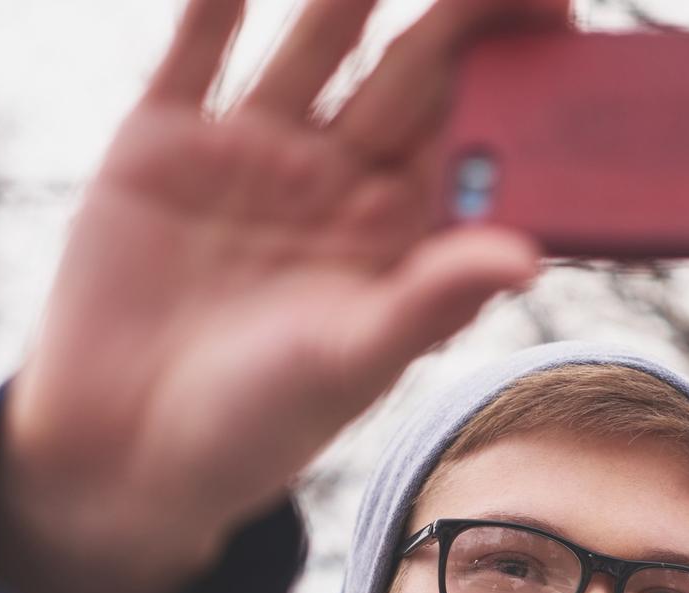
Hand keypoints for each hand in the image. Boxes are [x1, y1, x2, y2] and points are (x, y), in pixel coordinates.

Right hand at [0, 0, 556, 592]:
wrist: (125, 451)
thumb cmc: (261, 426)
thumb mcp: (353, 363)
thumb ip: (432, 301)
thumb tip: (529, 257)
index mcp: (400, 231)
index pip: (474, 131)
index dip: (517, 71)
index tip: (563, 11)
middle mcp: (337, 178)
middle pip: (409, 69)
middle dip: (458, 8)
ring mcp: (252, 152)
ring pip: (314, 42)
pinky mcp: (162, 143)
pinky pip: (196, 52)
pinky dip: (214, 3)